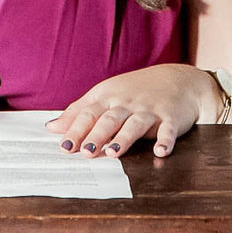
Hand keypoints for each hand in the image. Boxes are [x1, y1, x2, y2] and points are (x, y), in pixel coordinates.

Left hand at [45, 64, 218, 158]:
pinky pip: (168, 129)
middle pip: (110, 119)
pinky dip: (165, 140)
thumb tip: (52, 128)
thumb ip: (79, 112)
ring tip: (114, 153)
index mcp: (109, 97)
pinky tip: (161, 152)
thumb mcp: (106, 96)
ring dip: (125, 138)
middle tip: (86, 152)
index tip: (64, 147)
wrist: (180, 80)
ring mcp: (150, 110)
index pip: (89, 114)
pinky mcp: (171, 117)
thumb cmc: (136, 91)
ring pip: (135, 124)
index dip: (76, 129)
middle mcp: (128, 103)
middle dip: (97, 135)